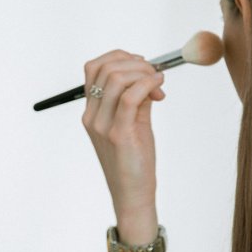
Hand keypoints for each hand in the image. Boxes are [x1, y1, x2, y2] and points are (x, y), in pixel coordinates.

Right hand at [81, 50, 165, 225]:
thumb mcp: (134, 123)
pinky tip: (159, 87)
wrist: (133, 194)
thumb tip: (149, 77)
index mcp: (91, 112)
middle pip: (105, 68)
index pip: (94, 69)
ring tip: (158, 82)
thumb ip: (138, 99)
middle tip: (154, 73)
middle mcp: (92, 116)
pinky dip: (148, 84)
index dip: (118, 57)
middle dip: (134, 62)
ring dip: (143, 72)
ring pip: (117, 78)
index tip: (141, 65)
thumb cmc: (134, 162)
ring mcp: (103, 125)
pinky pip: (131, 96)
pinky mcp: (119, 134)